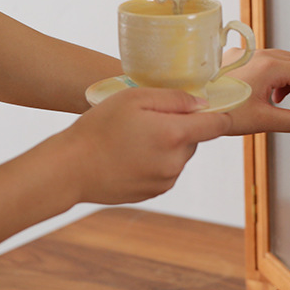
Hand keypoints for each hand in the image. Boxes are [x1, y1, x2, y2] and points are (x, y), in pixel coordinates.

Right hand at [64, 87, 231, 204]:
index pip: (218, 124)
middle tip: (149, 121)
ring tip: (135, 140)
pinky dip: (157, 161)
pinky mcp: (155, 191)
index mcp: (175, 135)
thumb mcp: (135, 98)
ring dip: (169, 145)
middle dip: (182, 128)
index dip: (219, 113)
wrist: (70, 168)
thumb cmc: (99, 127)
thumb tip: (202, 103)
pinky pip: (167, 170)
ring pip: (181, 155)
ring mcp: (167, 179)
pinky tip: (132, 156)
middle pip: (196, 138)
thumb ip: (175, 98)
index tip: (212, 107)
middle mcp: (176, 161)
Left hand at [220, 48, 289, 134]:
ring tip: (280, 102)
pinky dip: (272, 75)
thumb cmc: (219, 110)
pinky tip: (264, 93)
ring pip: (282, 61)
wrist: (190, 107)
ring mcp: (246, 54)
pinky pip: (264, 60)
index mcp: (268, 67)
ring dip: (289, 80)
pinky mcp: (236, 57)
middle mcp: (259, 55)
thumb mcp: (262, 120)